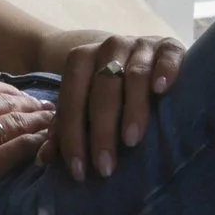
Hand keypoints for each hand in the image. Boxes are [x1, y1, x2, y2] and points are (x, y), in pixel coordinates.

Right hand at [0, 77, 54, 214]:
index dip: (10, 91)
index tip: (23, 97)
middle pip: (6, 102)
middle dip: (31, 104)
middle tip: (49, 109)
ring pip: (17, 122)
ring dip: (41, 121)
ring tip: (56, 123)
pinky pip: (19, 149)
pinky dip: (38, 144)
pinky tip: (49, 144)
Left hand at [48, 32, 185, 182]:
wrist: (147, 55)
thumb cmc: (113, 91)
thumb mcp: (86, 107)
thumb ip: (66, 128)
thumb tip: (44, 159)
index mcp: (82, 59)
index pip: (72, 97)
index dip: (72, 135)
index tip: (79, 170)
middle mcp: (110, 47)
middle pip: (102, 88)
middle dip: (102, 130)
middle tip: (105, 166)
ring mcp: (141, 44)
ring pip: (135, 75)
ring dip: (133, 108)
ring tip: (131, 141)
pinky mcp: (170, 46)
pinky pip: (167, 56)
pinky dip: (165, 71)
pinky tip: (161, 90)